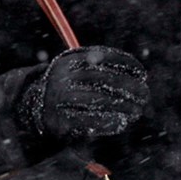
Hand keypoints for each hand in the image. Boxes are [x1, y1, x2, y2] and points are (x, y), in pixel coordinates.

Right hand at [25, 46, 148, 138]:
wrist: (35, 107)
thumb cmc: (69, 86)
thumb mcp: (80, 69)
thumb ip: (101, 66)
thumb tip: (138, 74)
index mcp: (70, 58)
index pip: (104, 56)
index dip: (126, 64)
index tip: (143, 73)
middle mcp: (63, 76)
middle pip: (104, 78)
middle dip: (129, 87)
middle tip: (145, 95)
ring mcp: (59, 97)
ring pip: (98, 100)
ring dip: (122, 106)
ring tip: (137, 111)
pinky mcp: (58, 119)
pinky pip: (87, 121)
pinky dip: (107, 122)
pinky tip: (121, 123)